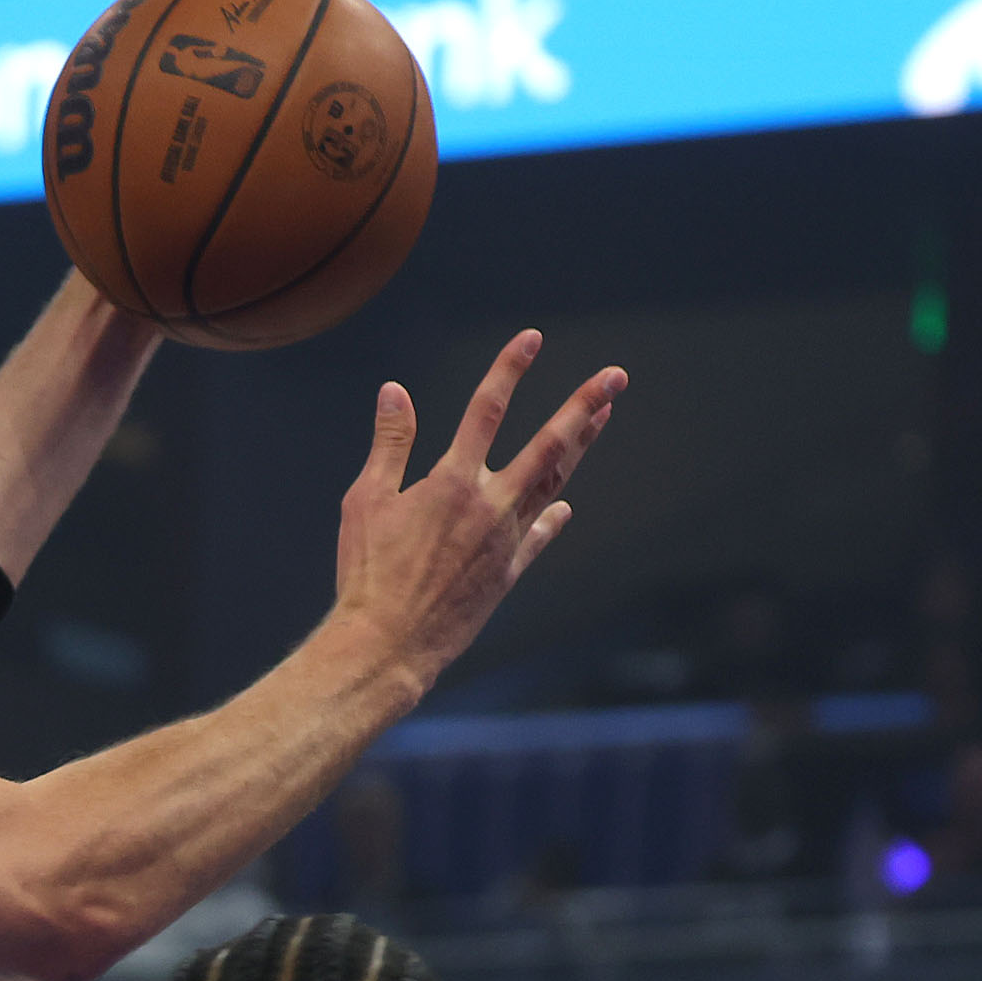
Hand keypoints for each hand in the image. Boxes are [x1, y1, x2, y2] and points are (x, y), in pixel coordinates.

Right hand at [332, 330, 625, 691]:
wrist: (389, 642)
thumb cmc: (368, 573)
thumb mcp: (366, 501)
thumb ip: (390, 444)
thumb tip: (395, 391)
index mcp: (452, 481)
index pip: (487, 411)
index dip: (509, 370)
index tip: (532, 338)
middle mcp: (489, 505)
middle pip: (548, 444)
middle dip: (583, 406)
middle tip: (616, 377)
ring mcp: (506, 540)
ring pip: (552, 483)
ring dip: (580, 447)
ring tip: (602, 418)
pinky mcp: (508, 573)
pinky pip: (539, 537)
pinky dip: (552, 518)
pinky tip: (563, 504)